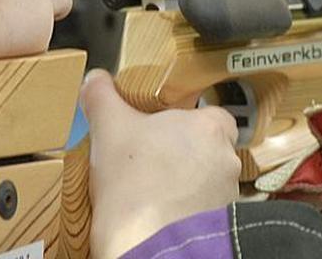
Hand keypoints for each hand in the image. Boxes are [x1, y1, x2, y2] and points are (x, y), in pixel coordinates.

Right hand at [80, 69, 240, 258]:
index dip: (184, 120)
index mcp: (208, 127)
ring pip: (204, 179)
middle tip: (148, 158)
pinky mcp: (218, 223)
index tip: (161, 127)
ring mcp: (225, 194)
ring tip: (148, 188)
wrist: (145, 242)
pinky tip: (155, 210)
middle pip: (205, 147)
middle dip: (180, 152)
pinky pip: (201, 208)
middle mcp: (226, 159)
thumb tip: (95, 79)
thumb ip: (101, 96)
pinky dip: (183, 208)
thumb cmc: (133, 181)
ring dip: (182, 182)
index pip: (210, 114)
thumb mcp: (108, 127)